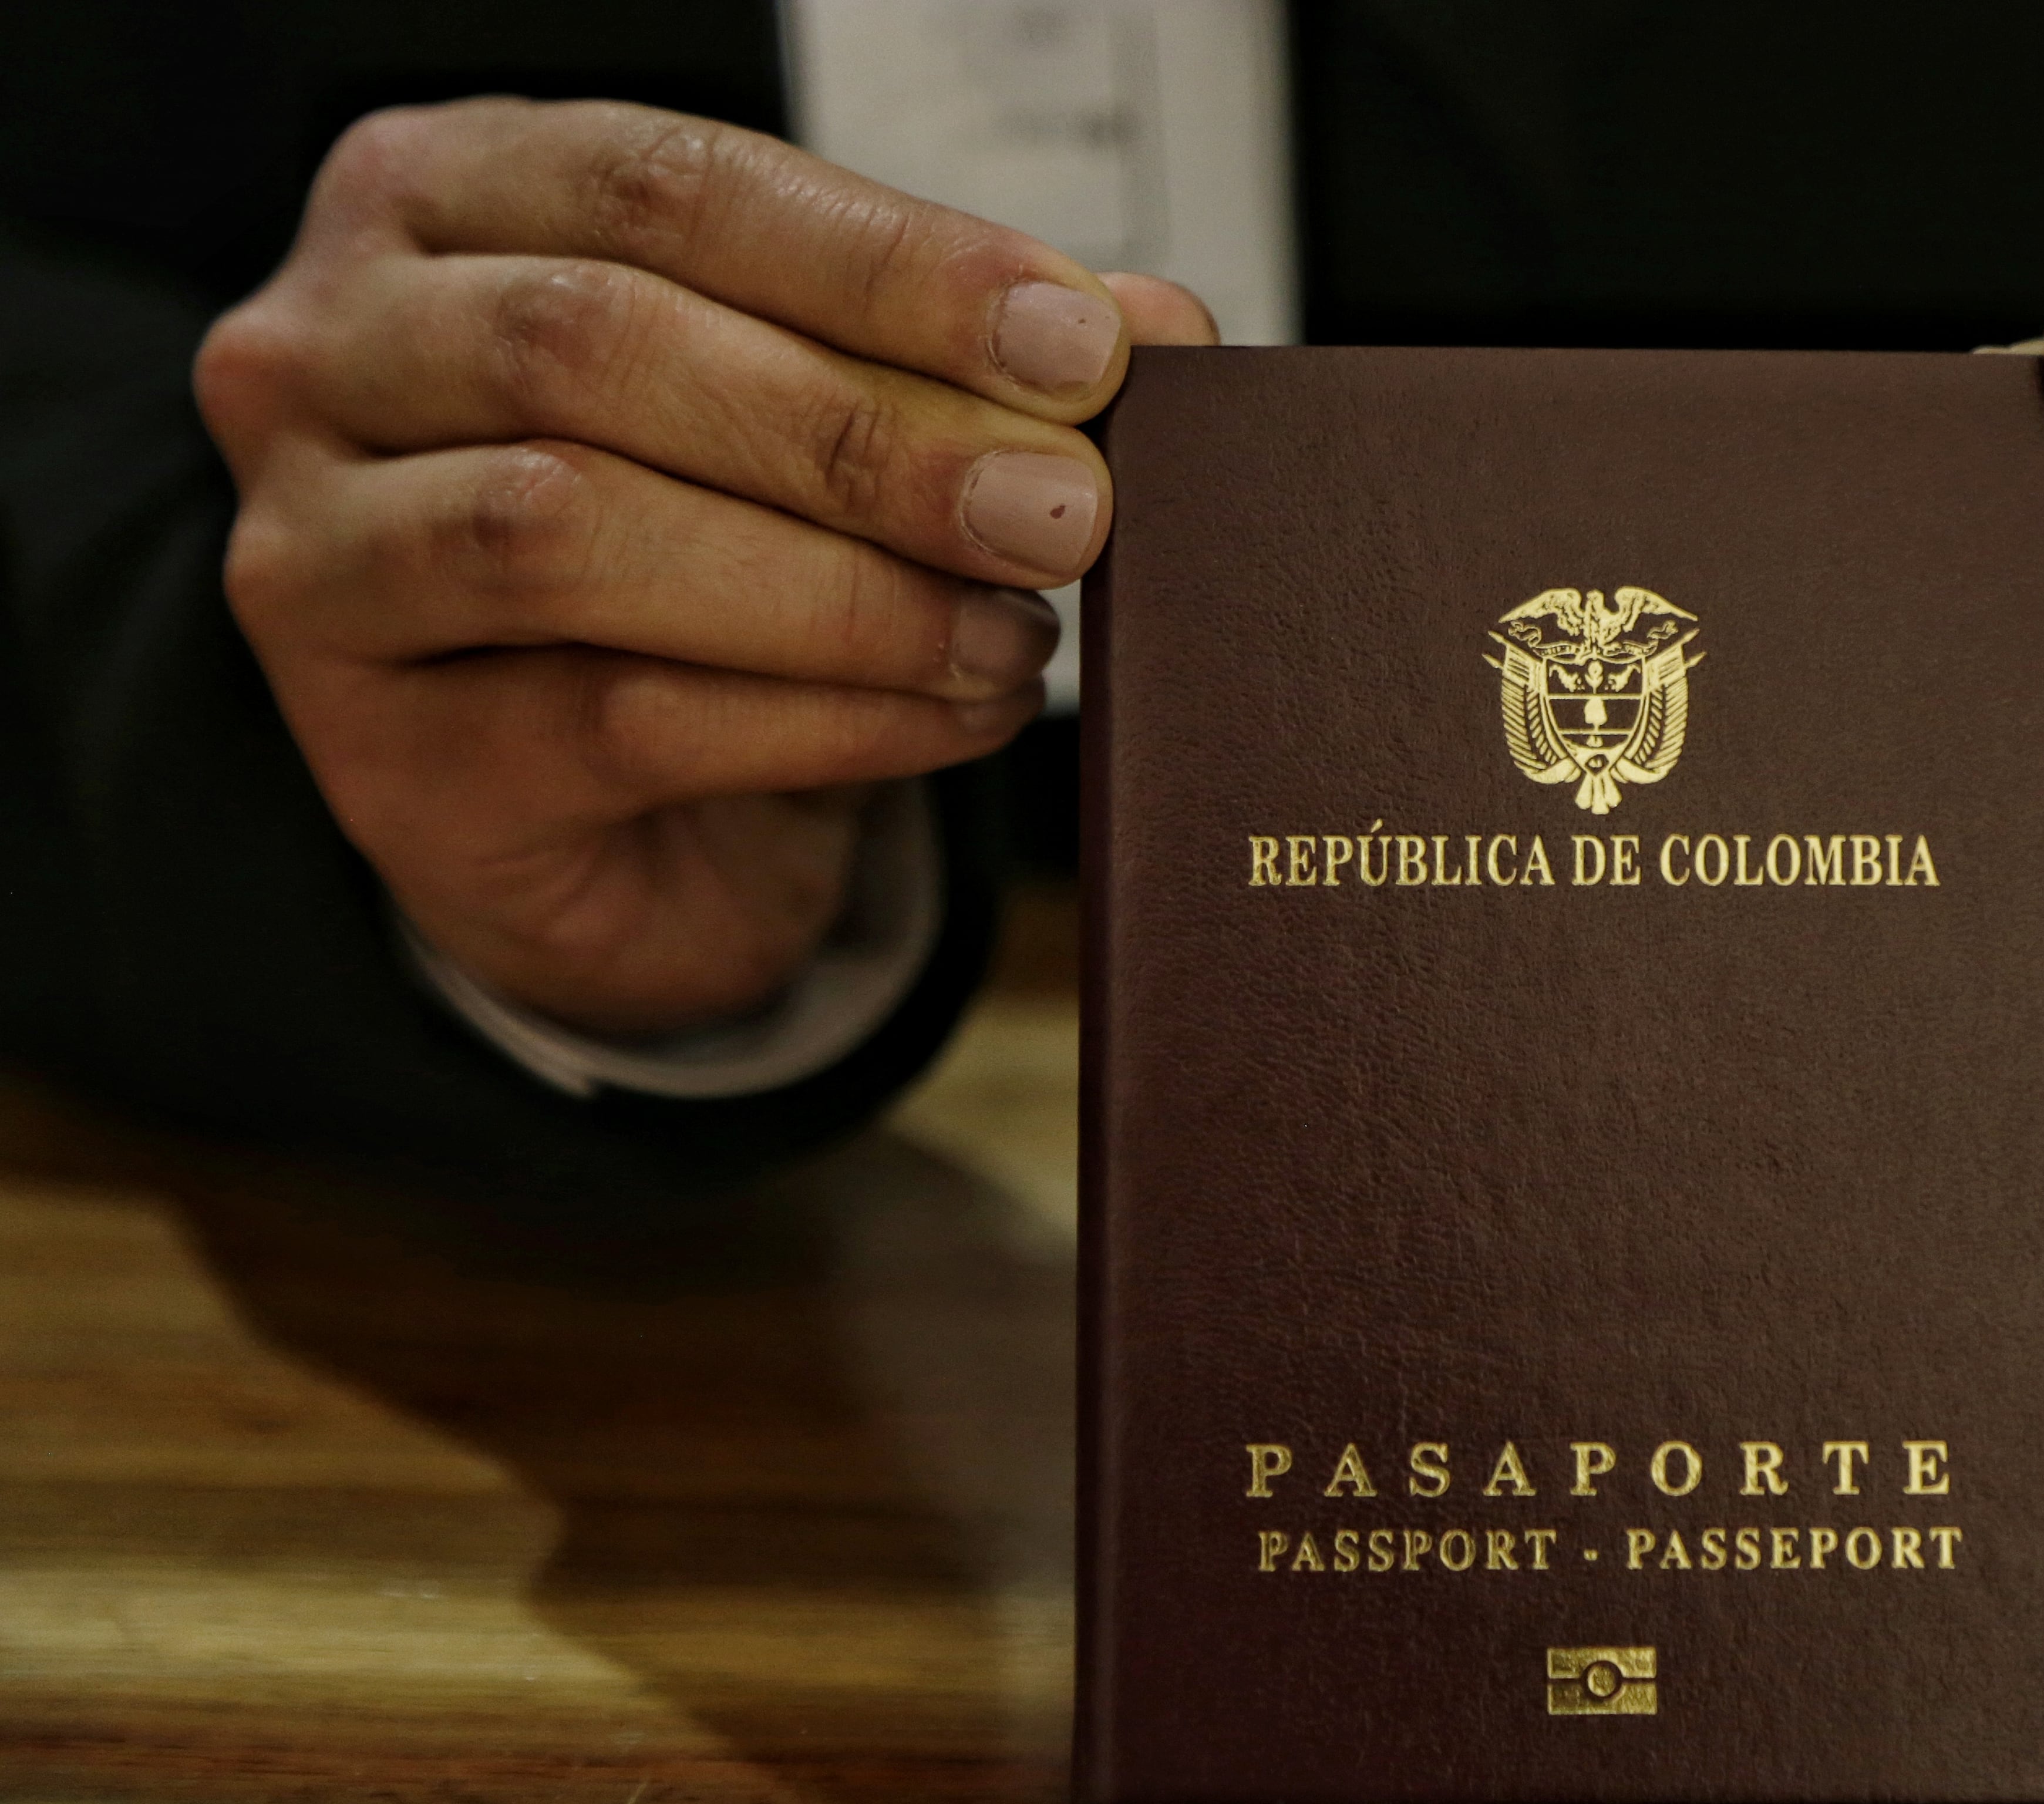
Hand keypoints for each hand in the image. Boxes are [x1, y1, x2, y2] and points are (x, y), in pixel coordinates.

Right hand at [196, 98, 1217, 1035]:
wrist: (603, 810)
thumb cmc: (696, 559)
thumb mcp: (817, 416)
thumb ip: (956, 356)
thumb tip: (1155, 328)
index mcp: (443, 201)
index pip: (670, 186)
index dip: (888, 264)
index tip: (1078, 340)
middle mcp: (330, 353)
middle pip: (605, 347)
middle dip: (871, 433)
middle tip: (1064, 507)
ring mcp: (321, 560)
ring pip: (576, 534)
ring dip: (845, 591)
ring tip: (1016, 630)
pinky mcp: (386, 759)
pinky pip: (619, 720)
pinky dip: (827, 720)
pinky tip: (956, 712)